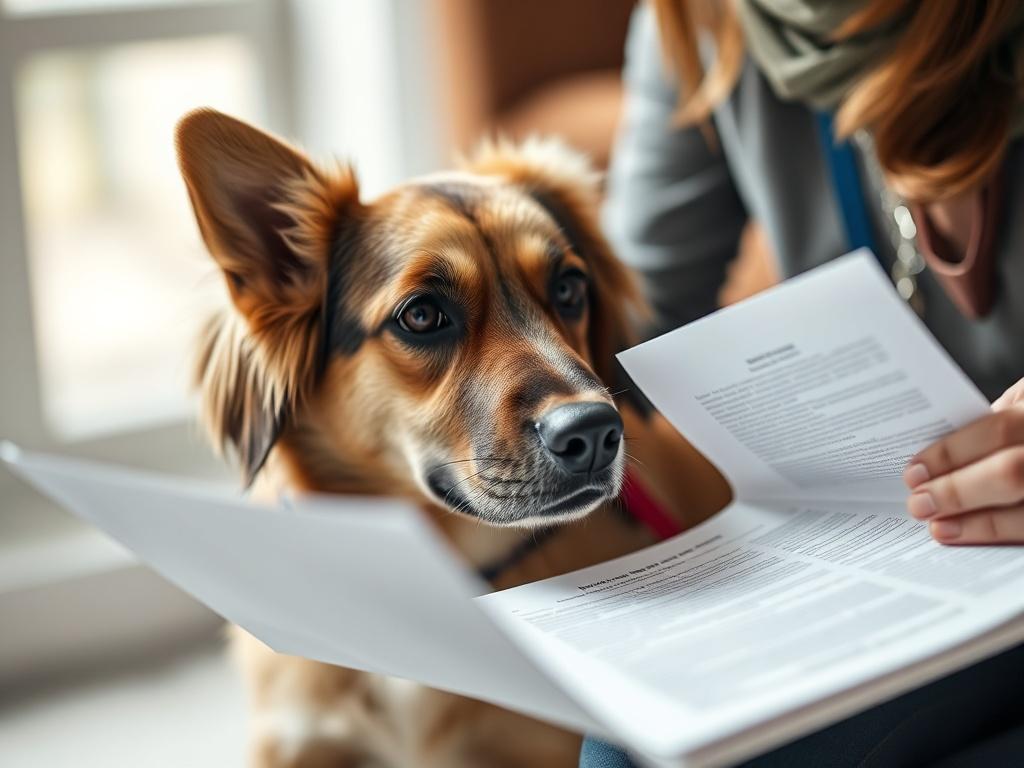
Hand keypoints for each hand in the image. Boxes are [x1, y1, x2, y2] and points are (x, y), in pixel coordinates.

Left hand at [902, 377, 1023, 544]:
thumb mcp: (1015, 408)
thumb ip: (982, 432)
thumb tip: (927, 466)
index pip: (999, 430)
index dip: (953, 453)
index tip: (914, 472)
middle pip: (1012, 473)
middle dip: (958, 492)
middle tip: (919, 504)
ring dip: (979, 525)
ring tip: (939, 528)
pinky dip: (1001, 535)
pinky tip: (973, 539)